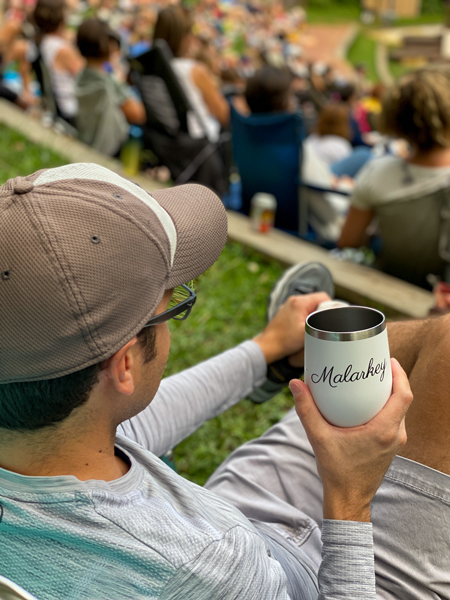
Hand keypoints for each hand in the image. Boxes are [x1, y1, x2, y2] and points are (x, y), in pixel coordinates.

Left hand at [253, 292, 330, 365]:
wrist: (268, 346)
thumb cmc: (286, 340)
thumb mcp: (308, 332)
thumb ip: (322, 324)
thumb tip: (334, 320)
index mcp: (299, 302)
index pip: (323, 297)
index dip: (330, 307)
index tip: (330, 318)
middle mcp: (293, 300)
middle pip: (316, 301)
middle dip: (321, 312)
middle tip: (321, 325)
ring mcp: (288, 306)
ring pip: (308, 307)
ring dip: (312, 316)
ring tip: (311, 328)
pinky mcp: (285, 313)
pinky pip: (300, 311)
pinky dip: (304, 318)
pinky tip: (303, 329)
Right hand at [290, 358, 412, 521]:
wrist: (348, 499)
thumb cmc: (337, 472)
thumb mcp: (318, 438)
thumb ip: (306, 410)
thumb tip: (296, 384)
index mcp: (383, 431)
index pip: (403, 396)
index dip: (400, 375)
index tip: (389, 360)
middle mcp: (395, 435)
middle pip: (403, 400)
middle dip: (394, 379)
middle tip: (377, 365)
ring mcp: (395, 442)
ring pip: (400, 410)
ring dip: (391, 393)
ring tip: (373, 379)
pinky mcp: (390, 446)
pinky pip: (395, 420)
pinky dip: (387, 406)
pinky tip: (370, 402)